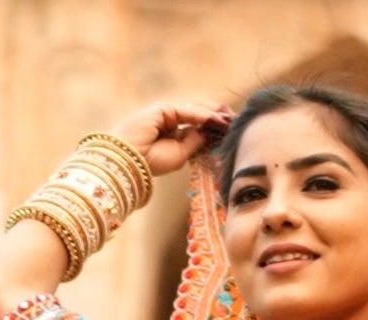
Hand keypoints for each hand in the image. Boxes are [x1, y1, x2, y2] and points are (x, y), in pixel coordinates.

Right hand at [108, 98, 231, 177]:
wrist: (130, 162)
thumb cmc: (152, 163)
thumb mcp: (181, 155)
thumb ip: (195, 141)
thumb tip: (210, 131)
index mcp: (174, 132)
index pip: (199, 124)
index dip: (216, 125)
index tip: (233, 129)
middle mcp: (171, 120)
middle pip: (199, 113)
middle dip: (218, 115)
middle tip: (237, 120)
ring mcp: (167, 112)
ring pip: (195, 110)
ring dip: (214, 113)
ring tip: (231, 119)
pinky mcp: (163, 108)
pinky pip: (186, 110)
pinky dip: (202, 114)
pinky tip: (216, 118)